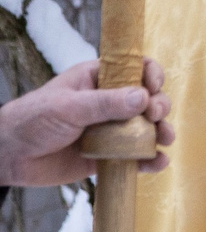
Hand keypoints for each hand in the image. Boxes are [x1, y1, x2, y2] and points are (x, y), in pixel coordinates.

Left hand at [0, 60, 173, 184]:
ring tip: (165, 139)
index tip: (154, 87)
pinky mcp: (110, 155)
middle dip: (159, 106)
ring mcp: (111, 129)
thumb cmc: (32, 121)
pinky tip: (158, 162)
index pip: (135, 70)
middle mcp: (109, 103)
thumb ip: (105, 103)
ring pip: (148, 128)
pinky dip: (151, 160)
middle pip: (149, 99)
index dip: (151, 75)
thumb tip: (143, 97)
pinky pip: (137, 156)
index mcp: (98, 80)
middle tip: (155, 116)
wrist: (10, 156)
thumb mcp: (68, 107)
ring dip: (162, 132)